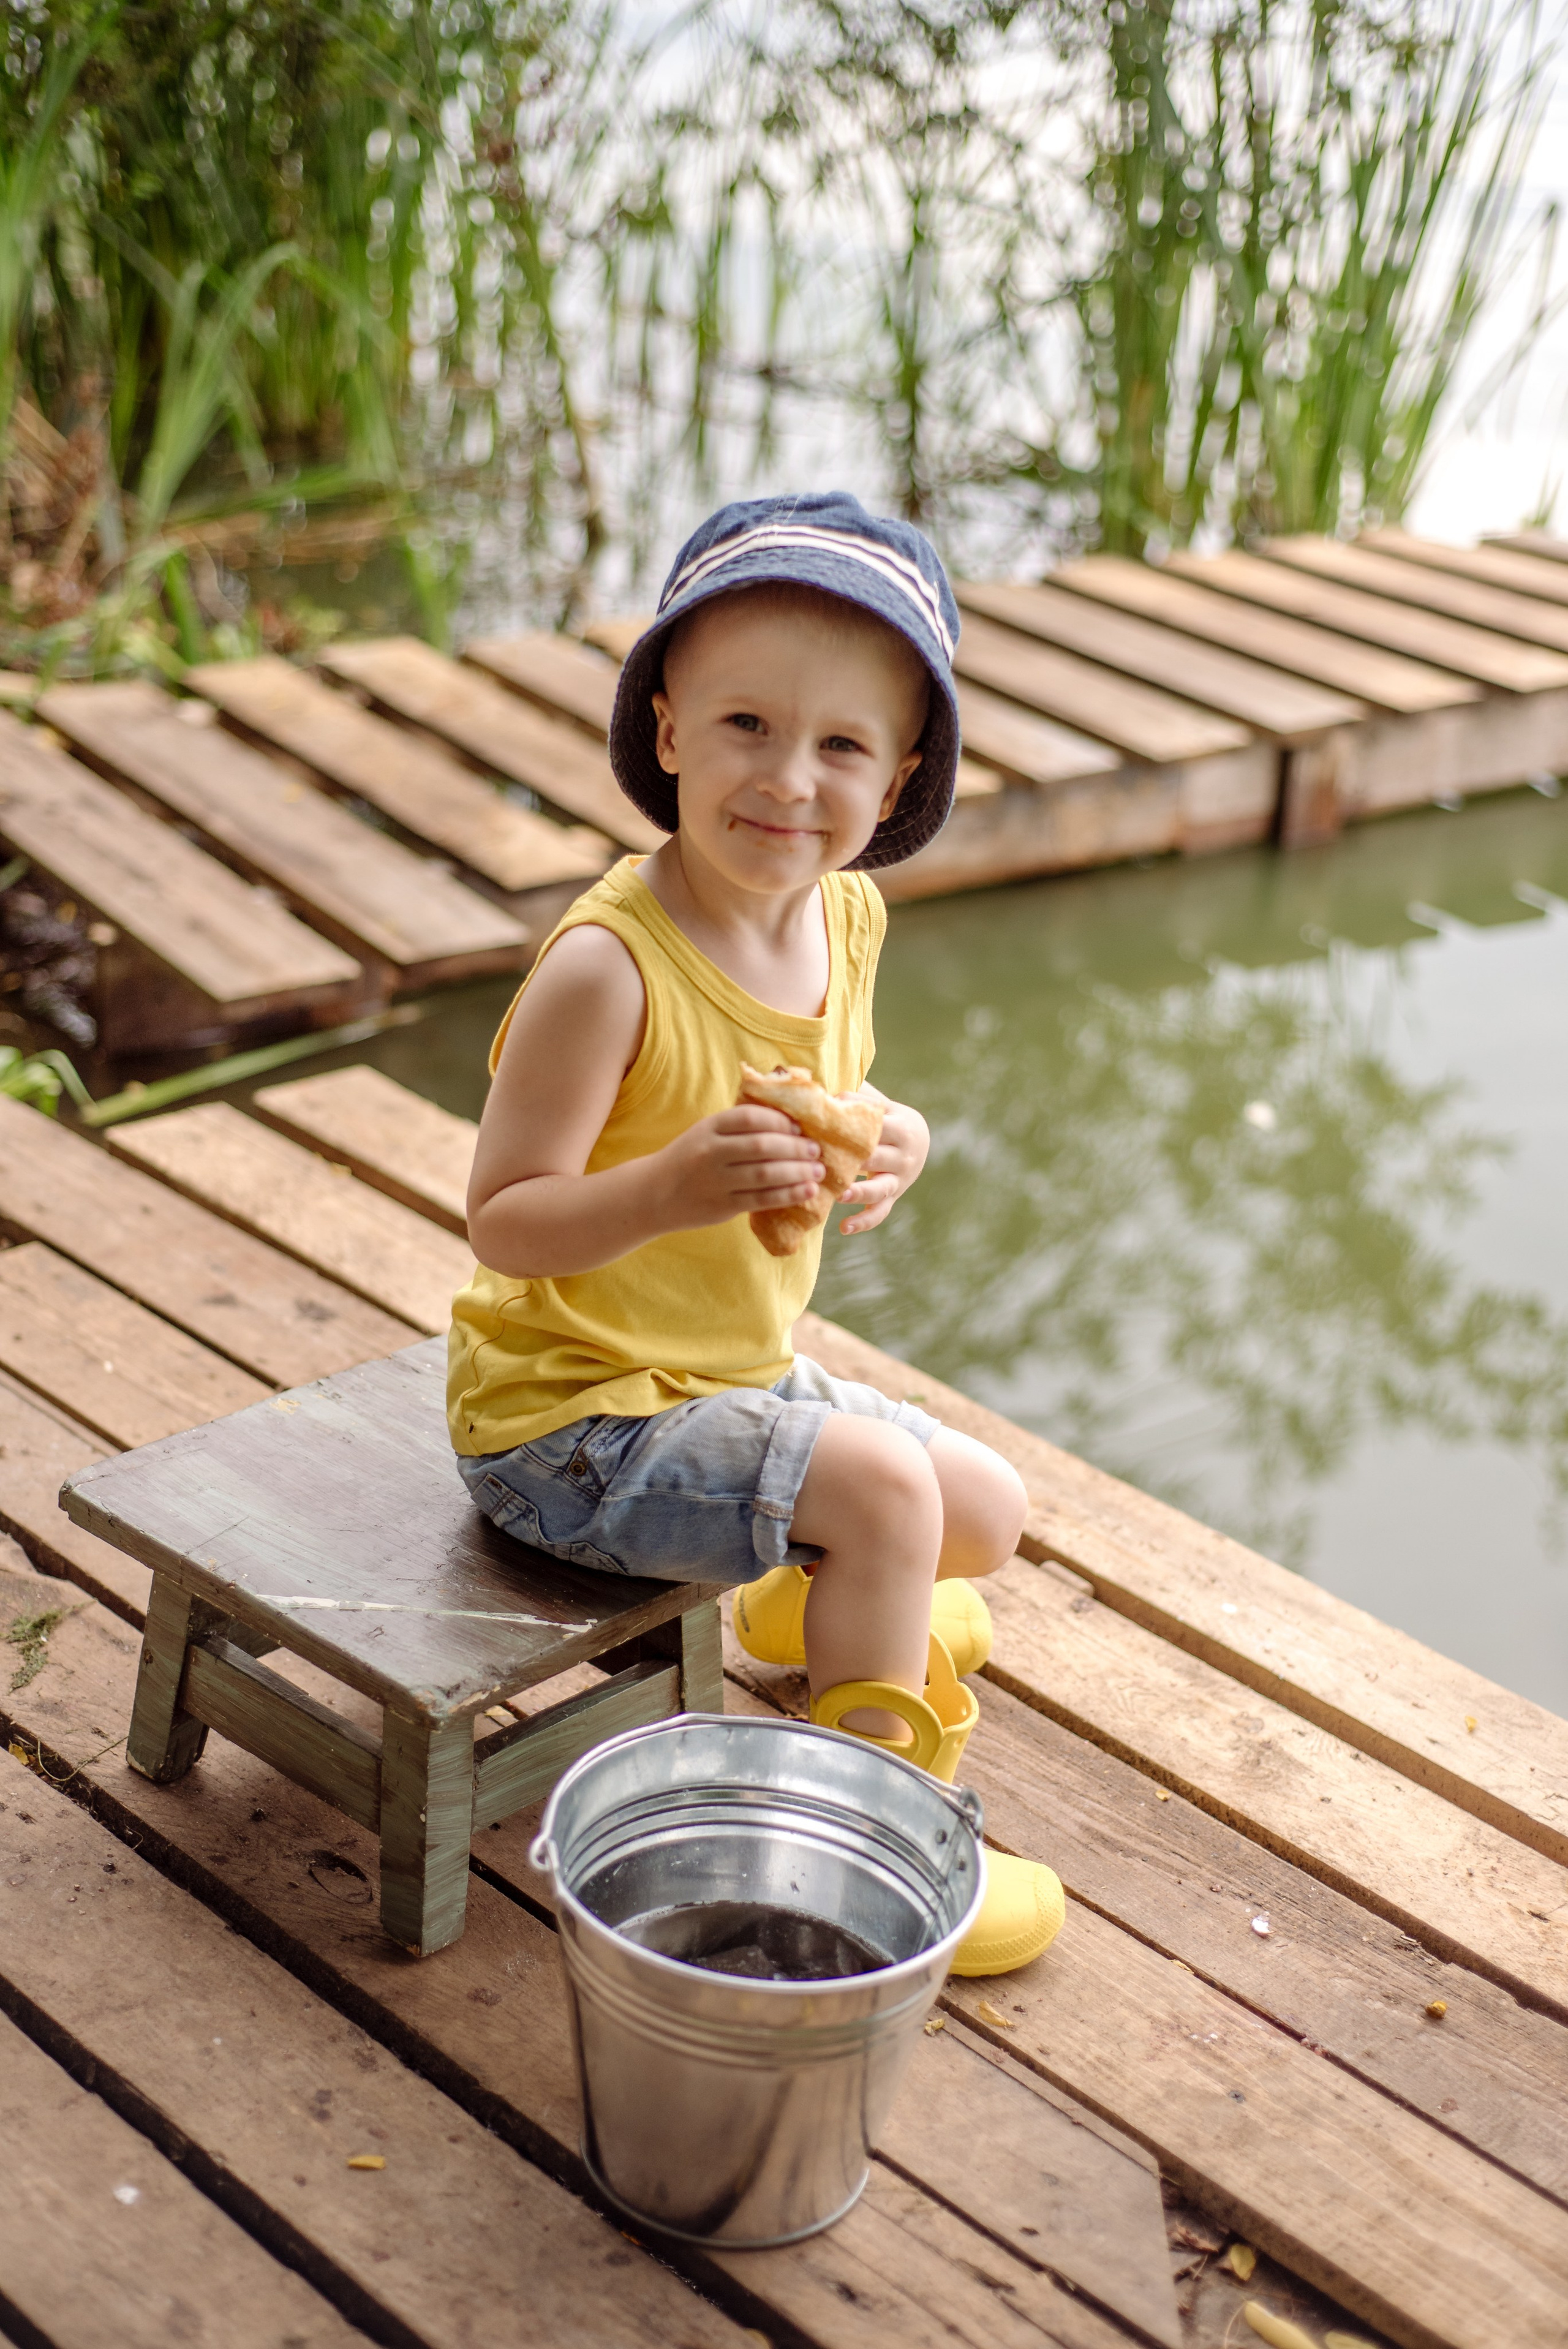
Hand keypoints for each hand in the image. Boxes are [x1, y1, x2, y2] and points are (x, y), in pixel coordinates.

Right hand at [655, 1105, 825, 1231]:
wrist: (654, 1193)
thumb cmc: (691, 1158)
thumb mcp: (707, 1133)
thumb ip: (738, 1127)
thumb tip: (791, 1122)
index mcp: (710, 1127)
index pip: (751, 1117)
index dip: (780, 1121)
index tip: (799, 1127)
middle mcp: (711, 1152)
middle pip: (763, 1146)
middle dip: (796, 1147)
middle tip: (816, 1150)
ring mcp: (716, 1181)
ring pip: (766, 1174)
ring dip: (798, 1172)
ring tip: (817, 1171)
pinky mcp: (722, 1206)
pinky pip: (762, 1199)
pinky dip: (788, 1194)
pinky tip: (806, 1191)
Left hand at [835, 1093, 928, 1235]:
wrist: (919, 1140)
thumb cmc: (886, 1117)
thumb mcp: (880, 1104)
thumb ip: (857, 1096)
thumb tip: (822, 1087)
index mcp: (900, 1126)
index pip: (876, 1125)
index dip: (851, 1125)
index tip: (823, 1125)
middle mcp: (903, 1155)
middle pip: (877, 1157)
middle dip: (852, 1161)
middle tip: (823, 1162)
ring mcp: (899, 1179)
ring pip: (880, 1188)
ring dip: (859, 1192)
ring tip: (839, 1195)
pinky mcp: (893, 1197)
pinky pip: (880, 1212)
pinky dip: (864, 1222)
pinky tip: (844, 1227)